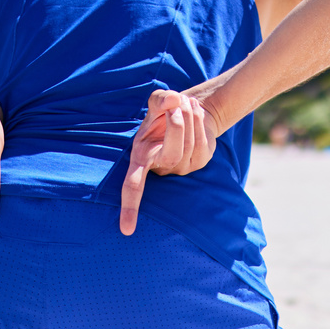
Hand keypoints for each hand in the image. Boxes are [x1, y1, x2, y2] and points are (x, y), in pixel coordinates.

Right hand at [120, 90, 215, 234]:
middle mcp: (161, 167)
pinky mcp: (201, 161)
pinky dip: (199, 120)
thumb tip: (172, 100)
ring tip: (185, 101)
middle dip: (177, 124)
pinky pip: (203, 141)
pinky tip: (194, 110)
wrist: (185, 112)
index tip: (126, 229)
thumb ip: (160, 98)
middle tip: (176, 104)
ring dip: (189, 116)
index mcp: (141, 158)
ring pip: (190, 143)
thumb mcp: (156, 103)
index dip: (130, 206)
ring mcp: (183, 167)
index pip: (133, 186)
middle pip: (173, 151)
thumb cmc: (163, 113)